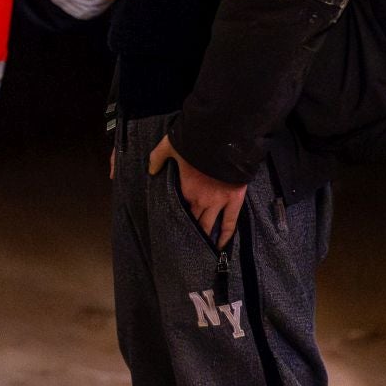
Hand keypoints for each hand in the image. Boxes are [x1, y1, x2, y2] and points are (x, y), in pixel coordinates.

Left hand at [148, 134, 245, 248]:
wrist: (222, 136)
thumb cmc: (193, 141)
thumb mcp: (169, 146)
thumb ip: (157, 158)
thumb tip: (150, 171)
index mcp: (185, 191)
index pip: (178, 209)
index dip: (175, 215)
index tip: (171, 223)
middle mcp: (201, 201)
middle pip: (193, 221)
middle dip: (188, 231)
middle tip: (183, 243)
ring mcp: (219, 202)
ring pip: (209, 226)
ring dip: (204, 237)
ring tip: (200, 249)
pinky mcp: (235, 199)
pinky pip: (230, 222)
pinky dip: (225, 236)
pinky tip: (220, 246)